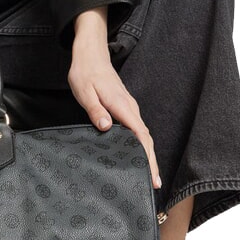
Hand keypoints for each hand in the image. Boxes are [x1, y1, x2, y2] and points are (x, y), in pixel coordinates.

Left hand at [69, 9, 160, 190]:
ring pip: (142, 135)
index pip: (140, 136)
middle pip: (146, 139)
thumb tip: (106, 128)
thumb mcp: (84, 92)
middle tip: (154, 184)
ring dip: (147, 154)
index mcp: (122, 106)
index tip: (152, 175)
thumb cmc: (85, 73)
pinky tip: (136, 155)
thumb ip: (95, 111)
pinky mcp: (125, 108)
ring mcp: (129, 108)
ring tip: (148, 175)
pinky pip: (136, 129)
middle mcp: (130, 108)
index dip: (148, 157)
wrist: (91, 55)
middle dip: (151, 161)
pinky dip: (140, 144)